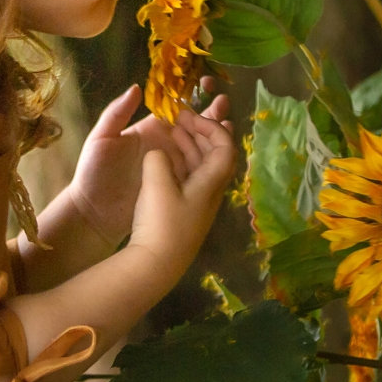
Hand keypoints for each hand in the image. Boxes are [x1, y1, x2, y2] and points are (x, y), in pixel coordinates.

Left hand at [69, 79, 231, 244]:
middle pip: (193, 128)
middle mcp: (166, 146)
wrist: (93, 213)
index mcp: (150, 130)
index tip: (209, 87)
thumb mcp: (101, 139)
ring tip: (232, 126)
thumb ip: (116, 113)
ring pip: (200, 149)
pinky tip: (226, 158)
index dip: (193, 99)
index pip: (177, 111)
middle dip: (211, 115)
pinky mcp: (176, 187)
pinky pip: (197, 173)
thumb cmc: (94, 172)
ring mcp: (173, 167)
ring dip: (216, 138)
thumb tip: (137, 87)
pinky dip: (212, 165)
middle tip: (227, 103)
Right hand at [125, 107, 237, 289]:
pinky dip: (182, 161)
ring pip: (202, 165)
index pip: (225, 146)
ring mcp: (199, 202)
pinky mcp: (186, 211)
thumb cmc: (161, 222)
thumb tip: (159, 154)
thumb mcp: (156, 183)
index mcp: (211, 182)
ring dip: (191, 145)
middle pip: (217, 154)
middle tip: (182, 117)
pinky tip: (166, 156)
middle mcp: (211, 190)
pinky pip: (190, 177)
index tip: (189, 117)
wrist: (156, 264)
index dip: (211, 126)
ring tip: (174, 129)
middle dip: (202, 131)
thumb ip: (158, 159)